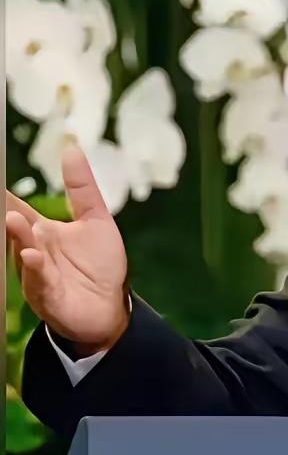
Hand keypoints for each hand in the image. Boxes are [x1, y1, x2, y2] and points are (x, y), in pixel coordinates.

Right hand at [6, 141, 129, 356]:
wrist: (109, 307)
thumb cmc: (99, 264)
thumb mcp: (96, 219)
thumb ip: (82, 187)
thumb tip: (72, 148)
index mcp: (41, 230)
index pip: (14, 206)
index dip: (2, 194)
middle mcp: (32, 249)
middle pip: (12, 227)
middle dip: (5, 215)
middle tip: (5, 203)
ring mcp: (37, 272)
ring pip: (22, 251)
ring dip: (18, 237)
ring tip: (15, 220)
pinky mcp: (48, 294)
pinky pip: (38, 279)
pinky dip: (34, 267)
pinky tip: (31, 255)